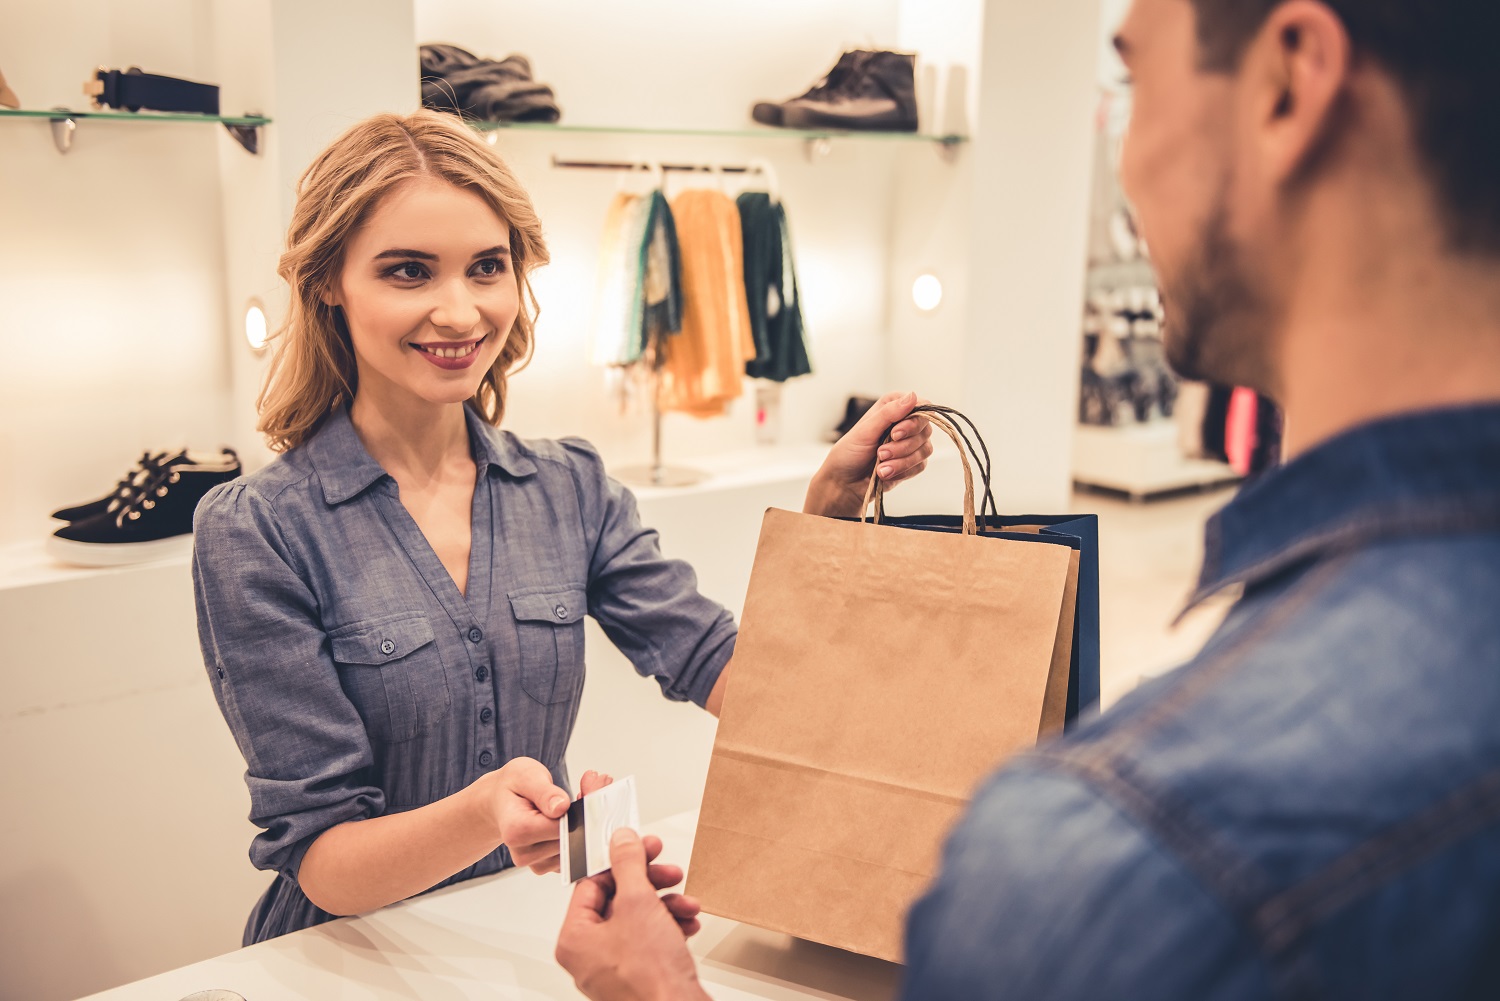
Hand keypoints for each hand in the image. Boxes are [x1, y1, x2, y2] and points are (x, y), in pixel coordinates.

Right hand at [491, 760, 613, 874]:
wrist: (501, 802)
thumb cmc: (512, 787)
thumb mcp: (525, 775)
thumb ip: (543, 792)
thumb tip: (561, 807)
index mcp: (516, 831)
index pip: (560, 827)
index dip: (580, 809)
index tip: (591, 788)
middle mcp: (524, 853)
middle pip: (570, 839)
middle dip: (587, 815)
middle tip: (594, 787)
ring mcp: (537, 863)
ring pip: (576, 848)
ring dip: (585, 825)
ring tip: (581, 799)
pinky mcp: (548, 865)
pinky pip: (574, 854)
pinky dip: (581, 835)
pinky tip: (577, 816)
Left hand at [556, 828, 708, 1000]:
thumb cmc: (650, 976)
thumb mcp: (638, 903)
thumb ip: (628, 864)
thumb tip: (621, 840)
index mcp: (575, 939)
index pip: (592, 885)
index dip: (620, 862)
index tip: (641, 848)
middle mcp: (589, 957)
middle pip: (618, 901)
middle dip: (649, 884)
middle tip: (667, 870)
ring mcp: (613, 970)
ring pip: (638, 921)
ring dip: (666, 905)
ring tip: (686, 902)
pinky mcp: (637, 978)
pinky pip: (650, 942)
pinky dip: (670, 928)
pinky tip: (687, 923)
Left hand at [804, 391, 934, 517]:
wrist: (845, 482)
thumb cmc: (849, 453)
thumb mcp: (866, 430)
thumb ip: (889, 413)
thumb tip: (912, 396)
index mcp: (893, 408)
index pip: (921, 406)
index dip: (913, 421)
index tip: (896, 433)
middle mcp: (905, 423)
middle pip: (925, 429)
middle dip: (903, 445)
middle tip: (881, 453)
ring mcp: (911, 444)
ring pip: (925, 449)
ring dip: (901, 460)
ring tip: (880, 466)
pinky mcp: (912, 463)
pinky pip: (920, 466)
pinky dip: (902, 471)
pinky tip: (885, 473)